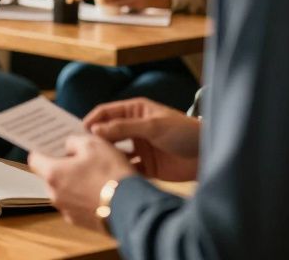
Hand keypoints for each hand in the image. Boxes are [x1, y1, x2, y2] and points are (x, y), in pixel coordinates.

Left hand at [28, 135, 135, 231]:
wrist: (132, 208)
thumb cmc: (110, 173)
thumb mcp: (94, 144)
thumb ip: (74, 142)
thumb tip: (69, 147)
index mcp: (53, 174)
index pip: (34, 159)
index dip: (43, 150)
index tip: (52, 145)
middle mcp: (55, 195)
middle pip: (52, 176)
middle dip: (64, 166)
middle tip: (81, 157)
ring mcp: (68, 211)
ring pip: (66, 191)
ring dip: (76, 182)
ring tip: (96, 174)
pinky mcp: (82, 223)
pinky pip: (78, 205)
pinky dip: (85, 197)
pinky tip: (102, 190)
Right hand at [84, 98, 200, 180]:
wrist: (208, 155)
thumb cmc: (183, 132)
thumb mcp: (153, 126)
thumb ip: (123, 127)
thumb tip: (94, 130)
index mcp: (135, 111)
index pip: (106, 112)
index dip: (92, 120)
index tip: (79, 133)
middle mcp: (134, 128)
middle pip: (108, 132)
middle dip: (95, 140)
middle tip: (80, 151)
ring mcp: (139, 147)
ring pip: (115, 151)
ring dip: (106, 157)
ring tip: (92, 165)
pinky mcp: (146, 166)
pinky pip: (126, 168)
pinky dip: (119, 171)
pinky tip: (112, 176)